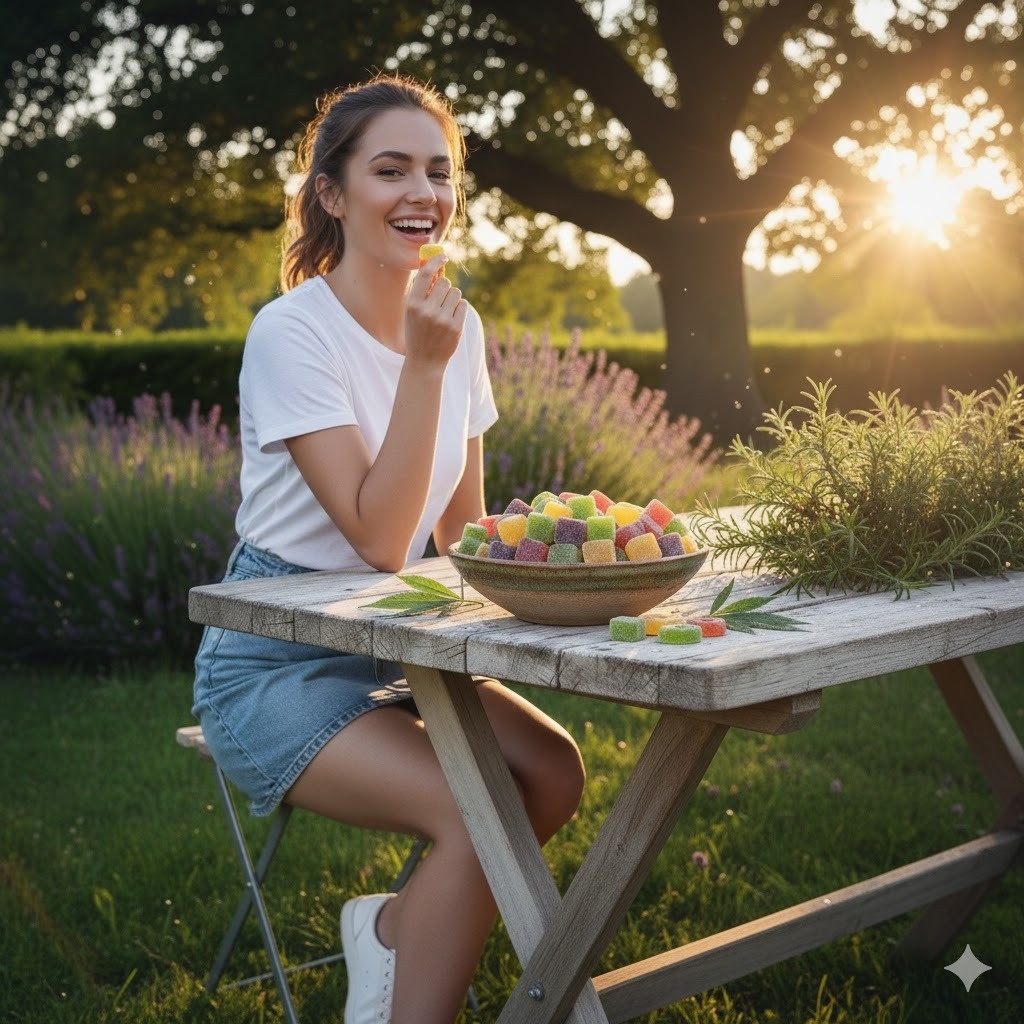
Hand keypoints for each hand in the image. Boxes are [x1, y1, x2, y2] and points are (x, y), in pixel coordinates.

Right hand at [404, 254, 466, 368]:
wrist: (425, 361)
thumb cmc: (417, 332)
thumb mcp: (412, 311)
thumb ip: (421, 290)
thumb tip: (433, 265)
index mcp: (412, 305)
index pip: (425, 275)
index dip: (435, 262)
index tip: (443, 256)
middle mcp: (426, 311)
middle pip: (444, 282)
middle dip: (444, 287)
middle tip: (440, 300)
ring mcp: (442, 320)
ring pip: (455, 292)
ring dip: (452, 298)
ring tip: (444, 311)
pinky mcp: (455, 327)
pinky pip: (462, 304)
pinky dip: (458, 308)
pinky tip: (451, 319)